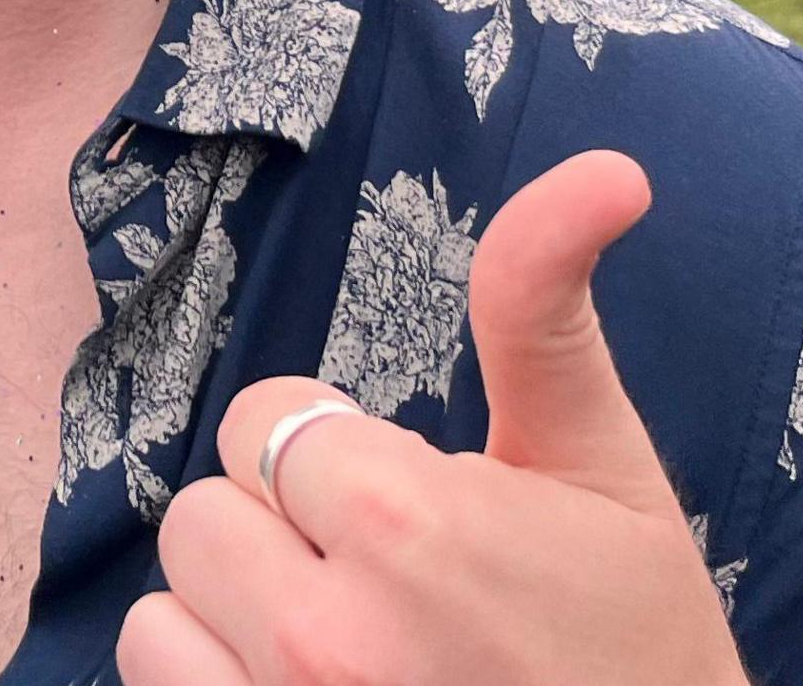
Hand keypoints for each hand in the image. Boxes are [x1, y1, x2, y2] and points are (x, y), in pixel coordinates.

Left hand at [122, 153, 740, 685]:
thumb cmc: (639, 647)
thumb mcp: (604, 470)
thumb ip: (544, 313)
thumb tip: (607, 165)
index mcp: (403, 519)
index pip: (263, 421)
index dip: (335, 457)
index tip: (413, 509)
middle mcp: (324, 630)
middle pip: (206, 513)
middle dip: (285, 535)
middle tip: (392, 589)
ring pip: (164, 617)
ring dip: (235, 625)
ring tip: (347, 651)